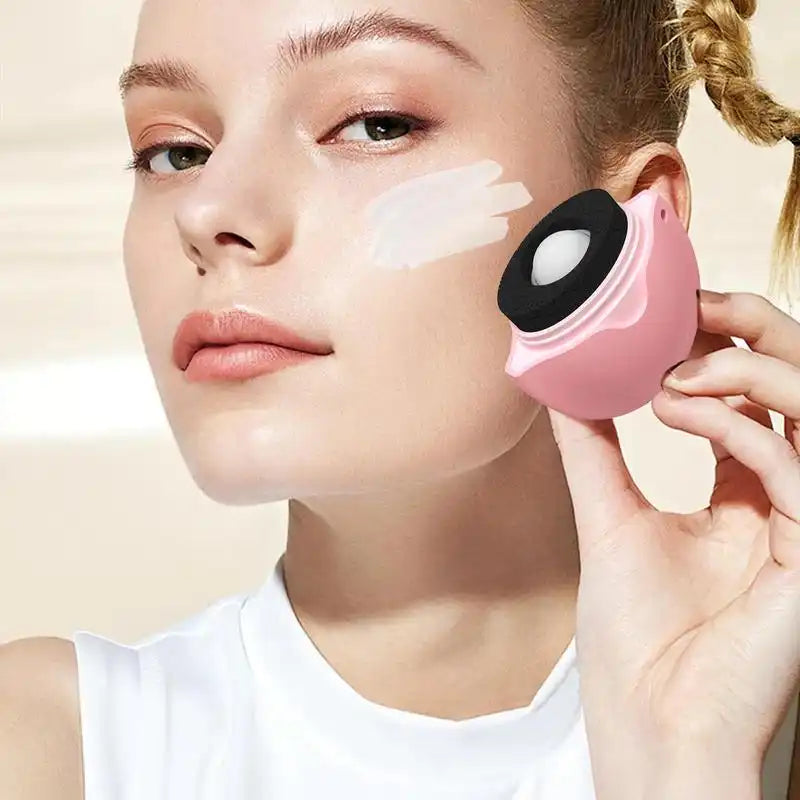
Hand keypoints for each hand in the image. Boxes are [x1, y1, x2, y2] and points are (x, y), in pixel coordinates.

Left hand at [548, 290, 799, 797]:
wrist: (650, 716)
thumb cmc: (634, 633)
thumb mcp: (609, 515)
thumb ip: (594, 445)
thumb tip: (560, 382)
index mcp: (743, 490)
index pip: (750, 395)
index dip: (719, 343)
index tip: (669, 309)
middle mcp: (783, 497)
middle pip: (796, 383)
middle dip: (749, 329)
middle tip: (687, 306)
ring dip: (741, 369)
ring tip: (669, 372)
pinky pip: (795, 459)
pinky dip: (735, 421)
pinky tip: (674, 409)